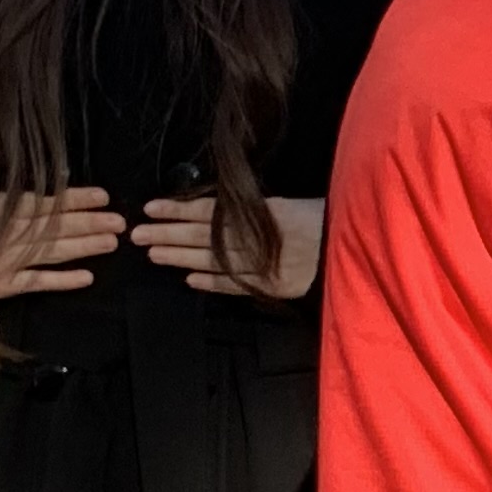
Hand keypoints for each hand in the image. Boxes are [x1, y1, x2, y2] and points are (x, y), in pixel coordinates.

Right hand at [0, 187, 125, 299]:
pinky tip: (87, 277)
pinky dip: (62, 280)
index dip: (76, 199)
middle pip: (56, 227)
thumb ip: (11, 197)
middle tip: (121, 221)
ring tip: (112, 242)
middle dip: (91, 223)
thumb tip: (56, 186)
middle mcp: (3, 234)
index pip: (46, 201)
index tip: (103, 196)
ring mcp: (2, 261)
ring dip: (85, 247)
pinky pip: (37, 282)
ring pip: (52, 252)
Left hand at [131, 194, 321, 300]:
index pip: (210, 211)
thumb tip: (207, 210)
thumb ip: (251, 211)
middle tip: (137, 234)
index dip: (179, 210)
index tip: (151, 208)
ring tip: (153, 254)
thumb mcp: (286, 206)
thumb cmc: (322, 221)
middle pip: (204, 236)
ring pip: (214, 260)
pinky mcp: (274, 285)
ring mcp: (265, 264)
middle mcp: (259, 239)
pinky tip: (190, 280)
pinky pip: (237, 284)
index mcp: (262, 214)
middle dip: (169, 234)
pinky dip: (212, 282)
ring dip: (181, 257)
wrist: (354, 247)